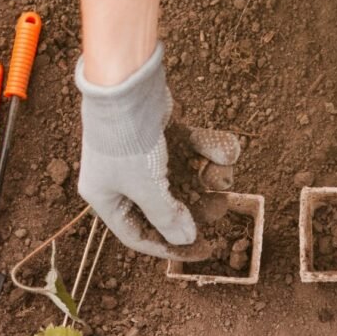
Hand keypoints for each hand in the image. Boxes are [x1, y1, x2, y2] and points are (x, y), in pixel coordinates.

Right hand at [76, 44, 239, 257]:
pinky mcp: (162, 130)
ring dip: (209, 177)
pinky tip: (229, 151)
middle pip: (167, 205)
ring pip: (183, 176)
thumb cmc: (127, 143)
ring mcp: (143, 152)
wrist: (127, 86)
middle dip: (198, 206)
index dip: (172, 247)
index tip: (205, 249)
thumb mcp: (147, 189)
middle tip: (222, 206)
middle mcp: (123, 177)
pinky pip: (190, 148)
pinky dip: (210, 149)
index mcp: (108, 198)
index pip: (139, 235)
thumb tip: (185, 240)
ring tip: (226, 176)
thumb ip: (167, 217)